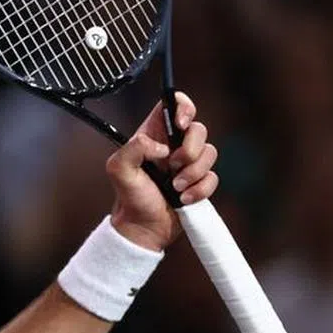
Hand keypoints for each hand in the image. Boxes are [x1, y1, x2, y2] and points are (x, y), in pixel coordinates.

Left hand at [105, 92, 218, 250]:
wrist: (143, 227)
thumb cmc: (129, 197)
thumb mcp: (118, 169)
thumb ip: (134, 148)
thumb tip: (161, 147)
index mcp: (153, 135)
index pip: (173, 104)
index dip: (183, 107)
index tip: (181, 124)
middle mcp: (173, 145)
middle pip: (199, 129)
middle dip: (190, 149)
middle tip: (173, 166)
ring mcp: (189, 163)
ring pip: (210, 153)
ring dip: (192, 173)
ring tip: (174, 186)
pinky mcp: (200, 181)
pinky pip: (213, 177)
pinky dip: (199, 190)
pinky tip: (182, 198)